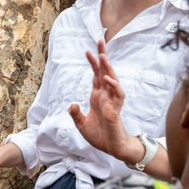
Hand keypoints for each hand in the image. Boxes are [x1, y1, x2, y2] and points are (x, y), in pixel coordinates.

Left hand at [69, 41, 138, 161]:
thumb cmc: (100, 135)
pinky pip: (118, 95)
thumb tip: (71, 104)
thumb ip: (75, 114)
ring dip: (108, 68)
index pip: (96, 75)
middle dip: (102, 56)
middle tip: (100, 40)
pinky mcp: (116, 109)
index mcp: (97, 96)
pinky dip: (114, 86)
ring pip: (112, 79)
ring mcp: (112, 101)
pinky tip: (108, 79)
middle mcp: (105, 95)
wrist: (111, 148)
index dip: (92, 63)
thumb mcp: (81, 124)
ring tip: (102, 55)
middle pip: (104, 72)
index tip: (88, 51)